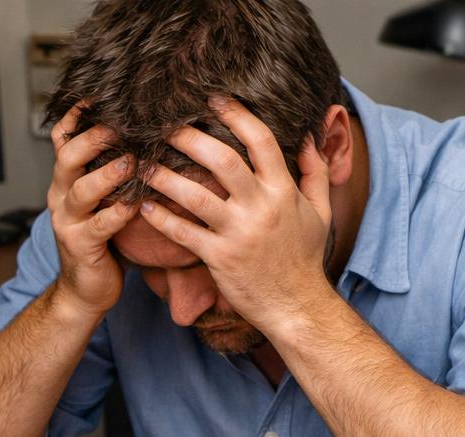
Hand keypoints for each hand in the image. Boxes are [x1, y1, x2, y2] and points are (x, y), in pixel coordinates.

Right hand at [47, 104, 137, 319]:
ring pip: (81, 189)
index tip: (98, 95)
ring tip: (131, 161)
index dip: (76, 117)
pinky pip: (100, 225)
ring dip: (108, 173)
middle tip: (121, 123)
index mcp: (66, 183)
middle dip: (94, 137)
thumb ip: (112, 180)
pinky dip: (118, 213)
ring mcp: (68, 222)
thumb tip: (146, 146)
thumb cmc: (102, 247)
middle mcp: (61, 197)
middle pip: (68, 156)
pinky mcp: (81, 246)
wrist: (84, 293)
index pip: (62, 140)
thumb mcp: (102, 206)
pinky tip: (136, 204)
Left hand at [139, 97, 334, 335]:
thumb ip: (316, 173)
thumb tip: (310, 138)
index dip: (236, 114)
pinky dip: (161, 218)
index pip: (260, 140)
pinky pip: (183, 233)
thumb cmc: (306, 260)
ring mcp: (238, 234)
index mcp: (283, 191)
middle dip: (189, 137)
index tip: (214, 99)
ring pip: (194, 195)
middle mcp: (260, 208)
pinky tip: (144, 206)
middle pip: (221, 159)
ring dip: (165, 176)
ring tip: (144, 164)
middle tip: (165, 126)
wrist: (298, 307)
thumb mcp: (320, 213)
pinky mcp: (219, 258)